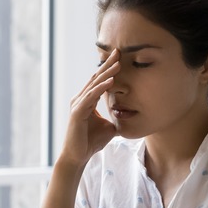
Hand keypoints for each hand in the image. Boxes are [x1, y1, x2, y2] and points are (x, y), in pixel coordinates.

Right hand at [59, 49, 119, 166]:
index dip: (109, 69)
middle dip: (108, 65)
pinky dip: (101, 88)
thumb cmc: (91, 142)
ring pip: (94, 85)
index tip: (120, 57)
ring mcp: (78, 105)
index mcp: (87, 100)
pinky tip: (110, 81)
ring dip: (107, 74)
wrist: (78, 156)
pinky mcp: (77, 113)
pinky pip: (91, 97)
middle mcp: (80, 99)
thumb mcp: (109, 128)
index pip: (99, 81)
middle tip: (118, 51)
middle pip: (96, 78)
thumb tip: (130, 118)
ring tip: (118, 63)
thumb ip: (116, 119)